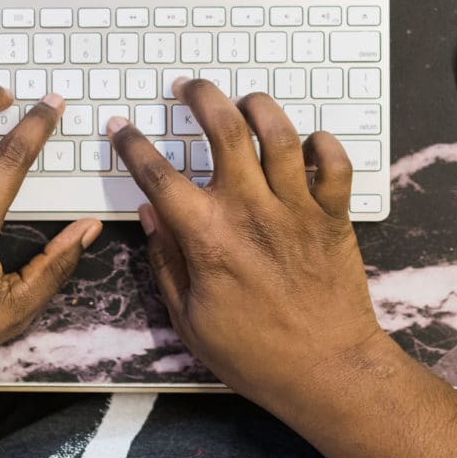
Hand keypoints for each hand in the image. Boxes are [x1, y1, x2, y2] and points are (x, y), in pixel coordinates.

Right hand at [107, 79, 382, 414]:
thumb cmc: (254, 354)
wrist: (326, 370)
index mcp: (208, 236)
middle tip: (189, 87)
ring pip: (280, 133)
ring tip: (244, 102)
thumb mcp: (189, 318)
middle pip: (225, 129)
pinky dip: (324, 142)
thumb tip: (149, 214)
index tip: (121, 128)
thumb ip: (166, 260)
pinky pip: (335, 162)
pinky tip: (308, 140)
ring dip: (259, 107)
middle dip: (201, 96)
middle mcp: (252, 210)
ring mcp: (297, 209)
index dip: (132, 146)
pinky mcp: (333, 216)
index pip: (159, 175)